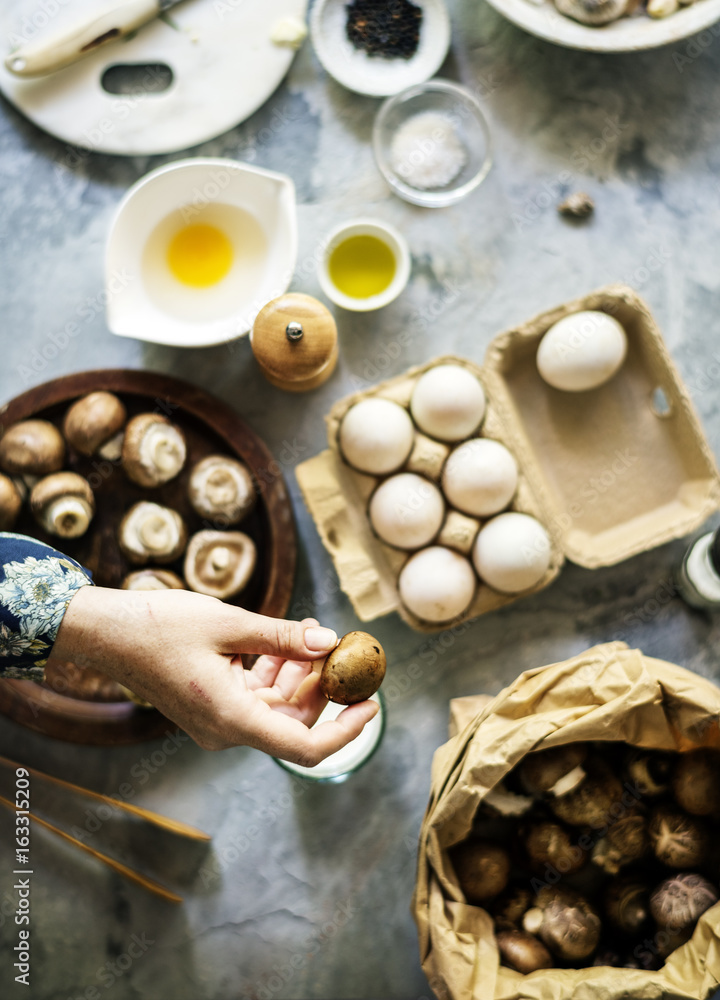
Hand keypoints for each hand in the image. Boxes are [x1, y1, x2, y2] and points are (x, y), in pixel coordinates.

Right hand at [53, 586, 378, 763]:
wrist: (109, 633)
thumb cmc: (161, 627)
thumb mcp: (230, 624)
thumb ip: (283, 637)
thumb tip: (330, 642)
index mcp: (232, 719)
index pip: (305, 747)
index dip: (346, 731)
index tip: (371, 703)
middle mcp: (226, 730)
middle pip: (295, 721)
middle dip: (322, 686)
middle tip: (339, 647)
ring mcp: (217, 721)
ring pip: (277, 706)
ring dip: (299, 674)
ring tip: (309, 633)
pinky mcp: (211, 707)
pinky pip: (256, 697)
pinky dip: (275, 672)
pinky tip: (283, 641)